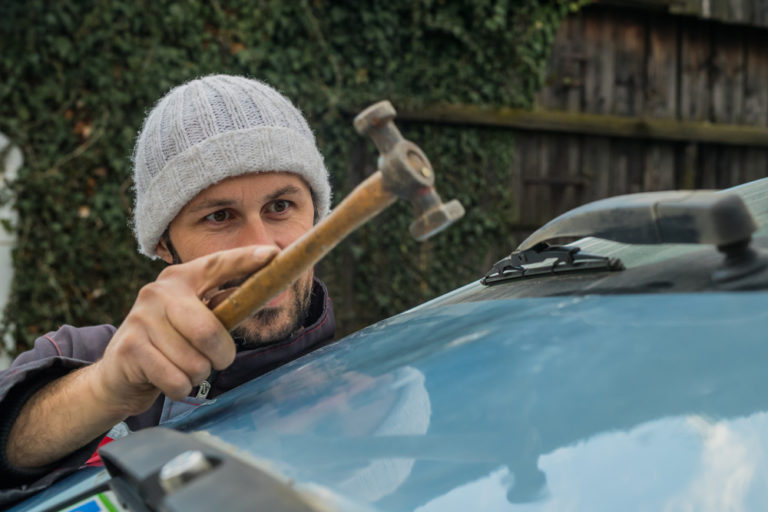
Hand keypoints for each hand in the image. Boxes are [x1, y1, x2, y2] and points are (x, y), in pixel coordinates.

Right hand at [91, 245, 277, 415]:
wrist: (117, 375)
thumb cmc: (169, 345)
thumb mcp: (195, 320)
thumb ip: (223, 309)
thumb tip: (262, 295)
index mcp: (181, 278)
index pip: (217, 265)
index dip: (246, 260)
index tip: (274, 254)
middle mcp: (158, 292)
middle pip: (209, 331)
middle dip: (221, 356)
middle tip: (216, 360)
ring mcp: (140, 319)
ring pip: (195, 362)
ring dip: (197, 374)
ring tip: (182, 367)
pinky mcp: (129, 349)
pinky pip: (176, 380)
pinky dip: (181, 388)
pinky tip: (167, 379)